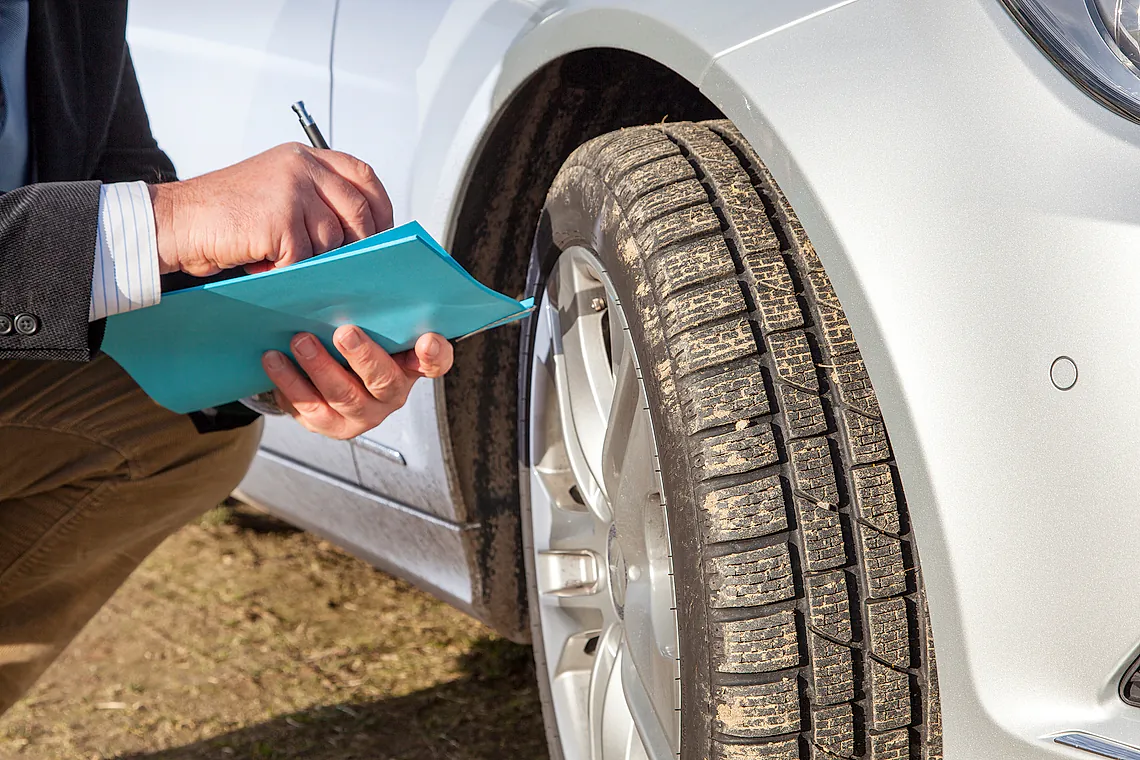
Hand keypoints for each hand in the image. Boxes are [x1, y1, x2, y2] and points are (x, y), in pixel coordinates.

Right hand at [149, 143, 391, 276]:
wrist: (176, 221)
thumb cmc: (224, 215)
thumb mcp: (275, 191)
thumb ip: (314, 198)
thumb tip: (361, 233)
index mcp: (304, 157)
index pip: (362, 175)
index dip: (380, 207)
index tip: (382, 233)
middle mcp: (302, 167)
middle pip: (357, 210)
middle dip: (357, 243)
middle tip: (346, 265)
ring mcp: (292, 190)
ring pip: (331, 239)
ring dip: (310, 260)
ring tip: (278, 259)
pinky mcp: (281, 218)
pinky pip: (305, 257)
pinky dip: (287, 269)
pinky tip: (263, 263)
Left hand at [261, 326, 453, 439]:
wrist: (319, 376)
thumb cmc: (351, 338)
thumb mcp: (368, 323)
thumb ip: (373, 308)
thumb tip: (360, 265)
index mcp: (409, 365)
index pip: (435, 362)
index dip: (434, 354)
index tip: (426, 338)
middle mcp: (390, 394)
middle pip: (384, 382)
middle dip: (364, 357)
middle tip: (344, 332)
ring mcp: (360, 414)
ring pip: (343, 396)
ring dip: (320, 366)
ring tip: (300, 340)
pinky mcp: (328, 424)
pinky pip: (309, 407)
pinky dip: (289, 381)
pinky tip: (274, 359)